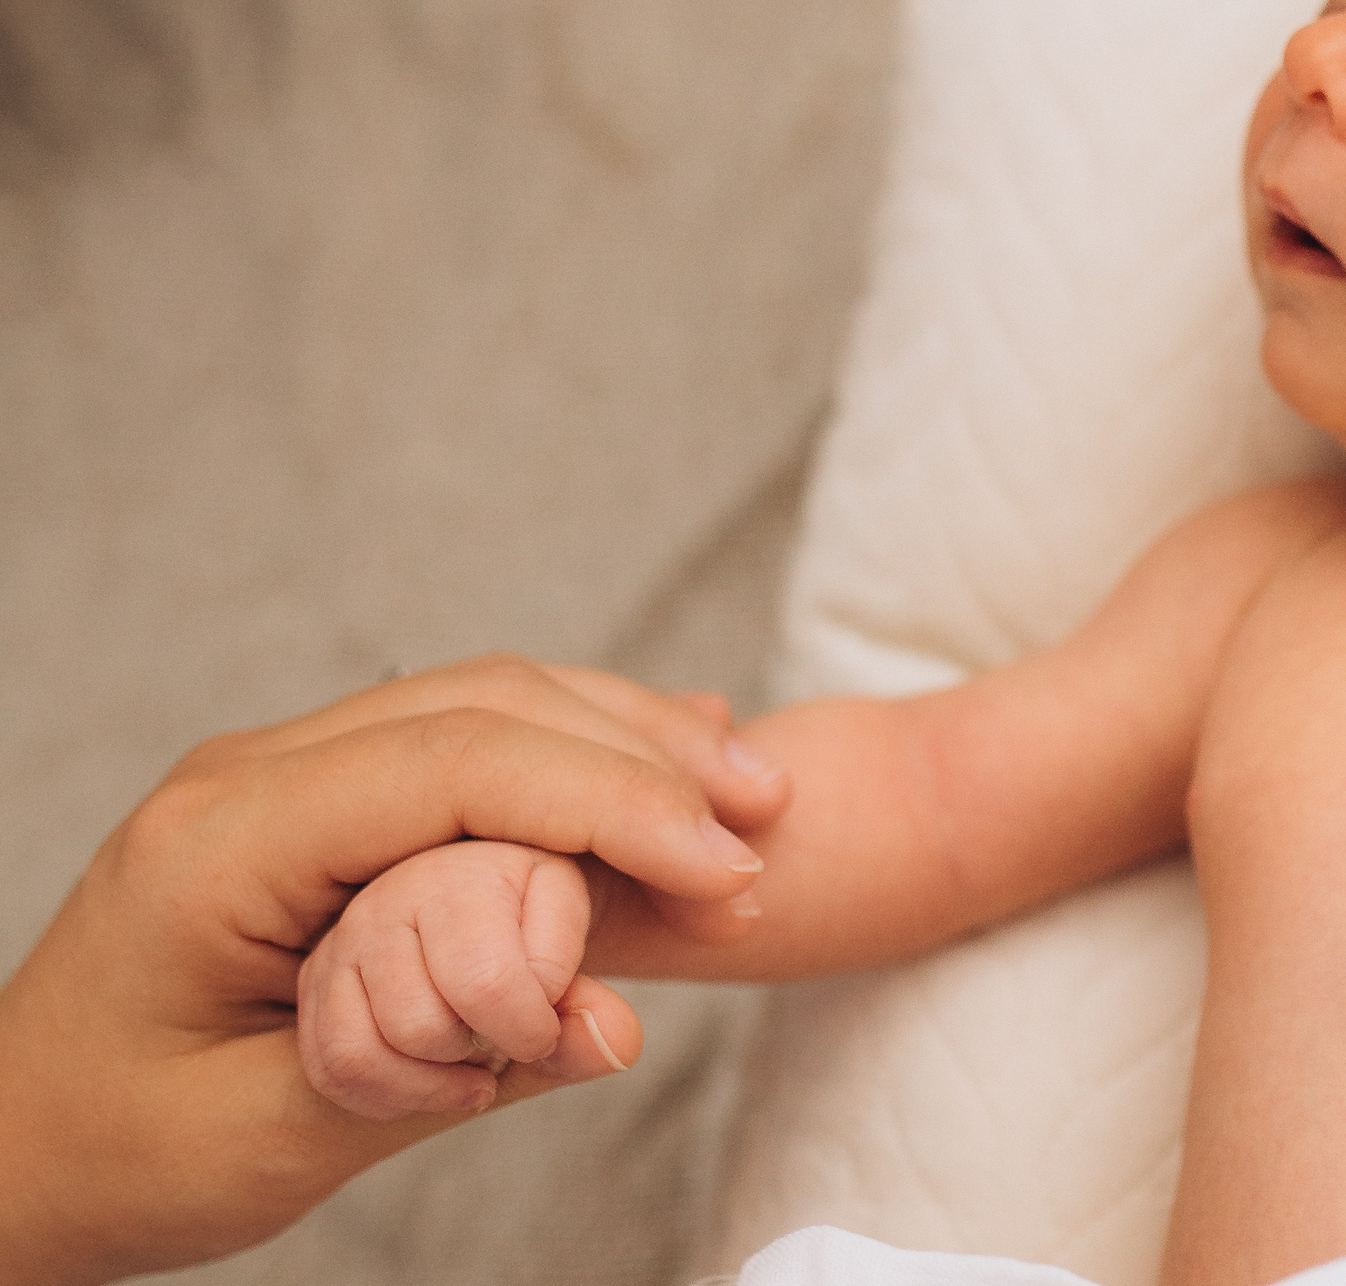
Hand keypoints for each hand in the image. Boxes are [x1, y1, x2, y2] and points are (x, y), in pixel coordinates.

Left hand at [0, 656, 787, 1285]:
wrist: (2, 1144)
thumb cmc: (115, 1154)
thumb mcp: (274, 1141)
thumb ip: (446, 1072)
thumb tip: (618, 1028)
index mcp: (223, 845)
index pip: (452, 765)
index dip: (608, 803)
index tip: (722, 869)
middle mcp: (251, 775)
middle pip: (485, 704)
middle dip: (642, 755)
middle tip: (762, 826)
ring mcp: (281, 772)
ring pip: (486, 698)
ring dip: (625, 737)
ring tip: (745, 792)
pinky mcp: (319, 798)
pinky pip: (464, 736)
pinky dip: (576, 746)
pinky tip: (660, 755)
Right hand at [299, 840, 622, 1120]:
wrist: (486, 908)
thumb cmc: (535, 932)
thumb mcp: (578, 958)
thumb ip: (594, 1010)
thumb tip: (617, 1045)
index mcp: (472, 871)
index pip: (488, 984)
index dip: (531, 1030)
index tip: (549, 1026)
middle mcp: (395, 895)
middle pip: (422, 1025)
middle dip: (477, 1052)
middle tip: (507, 1038)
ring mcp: (346, 939)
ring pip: (364, 1051)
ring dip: (429, 1080)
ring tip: (472, 1061)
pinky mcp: (316, 980)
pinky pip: (331, 1068)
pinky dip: (386, 1095)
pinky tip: (431, 1079)